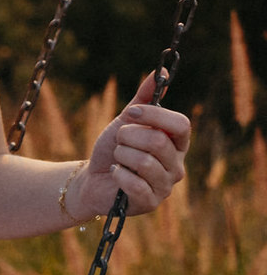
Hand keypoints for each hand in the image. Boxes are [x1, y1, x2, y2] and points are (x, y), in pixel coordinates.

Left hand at [70, 73, 190, 219]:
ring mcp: (166, 186)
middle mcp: (177, 165)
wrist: (94, 178)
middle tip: (119, 141)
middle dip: (129, 137)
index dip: (154, 115)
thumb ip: (143, 98)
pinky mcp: (151, 202)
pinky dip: (118, 173)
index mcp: (176, 143)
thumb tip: (160, 72)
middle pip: (158, 141)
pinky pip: (135, 183)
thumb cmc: (113, 148)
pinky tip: (115, 173)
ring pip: (145, 162)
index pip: (181, 124)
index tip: (130, 113)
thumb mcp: (126, 120)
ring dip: (122, 155)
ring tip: (117, 158)